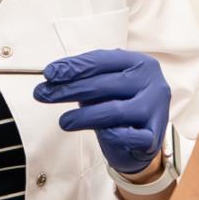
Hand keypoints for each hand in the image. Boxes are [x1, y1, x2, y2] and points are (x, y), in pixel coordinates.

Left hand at [34, 48, 169, 175]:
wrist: (142, 138)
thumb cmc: (120, 104)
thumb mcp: (104, 85)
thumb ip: (84, 78)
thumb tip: (52, 76)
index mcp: (139, 63)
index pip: (101, 61)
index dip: (73, 67)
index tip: (49, 74)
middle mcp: (151, 82)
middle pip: (104, 84)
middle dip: (69, 89)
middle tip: (43, 94)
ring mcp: (155, 108)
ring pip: (115, 110)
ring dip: (84, 116)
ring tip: (64, 122)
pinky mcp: (154, 135)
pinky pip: (132, 136)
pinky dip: (115, 136)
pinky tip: (102, 134)